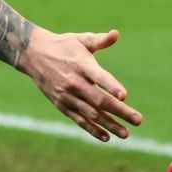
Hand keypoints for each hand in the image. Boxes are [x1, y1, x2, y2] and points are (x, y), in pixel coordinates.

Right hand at [17, 27, 141, 141]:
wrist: (33, 54)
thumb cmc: (63, 45)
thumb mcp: (81, 39)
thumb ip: (100, 40)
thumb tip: (116, 34)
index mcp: (81, 64)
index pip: (98, 77)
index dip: (111, 86)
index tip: (125, 96)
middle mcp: (74, 82)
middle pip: (99, 100)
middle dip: (120, 111)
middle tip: (138, 120)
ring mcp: (67, 96)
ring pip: (91, 113)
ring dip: (109, 124)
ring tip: (126, 134)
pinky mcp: (62, 104)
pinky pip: (79, 120)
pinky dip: (92, 129)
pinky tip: (106, 137)